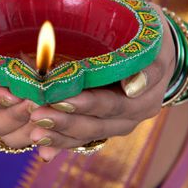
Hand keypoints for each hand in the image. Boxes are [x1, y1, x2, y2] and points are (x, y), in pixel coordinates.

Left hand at [28, 8, 175, 161]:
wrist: (154, 52)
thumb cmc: (150, 37)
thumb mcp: (154, 42)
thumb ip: (149, 66)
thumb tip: (133, 86)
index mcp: (144, 98)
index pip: (113, 104)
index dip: (87, 104)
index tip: (61, 100)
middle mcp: (131, 116)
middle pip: (96, 124)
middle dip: (64, 121)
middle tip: (36, 115)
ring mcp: (116, 124)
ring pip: (86, 136)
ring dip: (58, 135)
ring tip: (33, 134)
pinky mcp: (102, 126)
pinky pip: (81, 140)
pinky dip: (60, 144)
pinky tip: (42, 150)